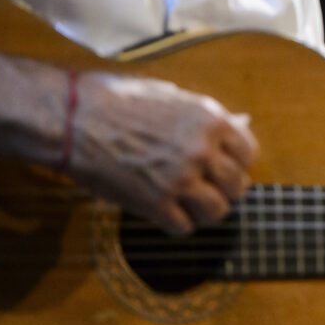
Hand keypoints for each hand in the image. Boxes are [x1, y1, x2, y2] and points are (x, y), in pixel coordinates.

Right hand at [69, 72, 258, 234]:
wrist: (74, 119)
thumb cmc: (120, 101)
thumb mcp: (174, 97)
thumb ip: (208, 117)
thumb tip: (241, 123)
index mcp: (212, 120)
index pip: (249, 153)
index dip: (237, 163)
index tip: (222, 167)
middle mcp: (203, 150)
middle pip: (238, 186)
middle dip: (225, 190)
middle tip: (207, 189)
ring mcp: (180, 179)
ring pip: (217, 211)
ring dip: (205, 211)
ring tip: (190, 204)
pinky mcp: (154, 203)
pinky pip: (184, 227)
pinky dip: (177, 224)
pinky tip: (166, 212)